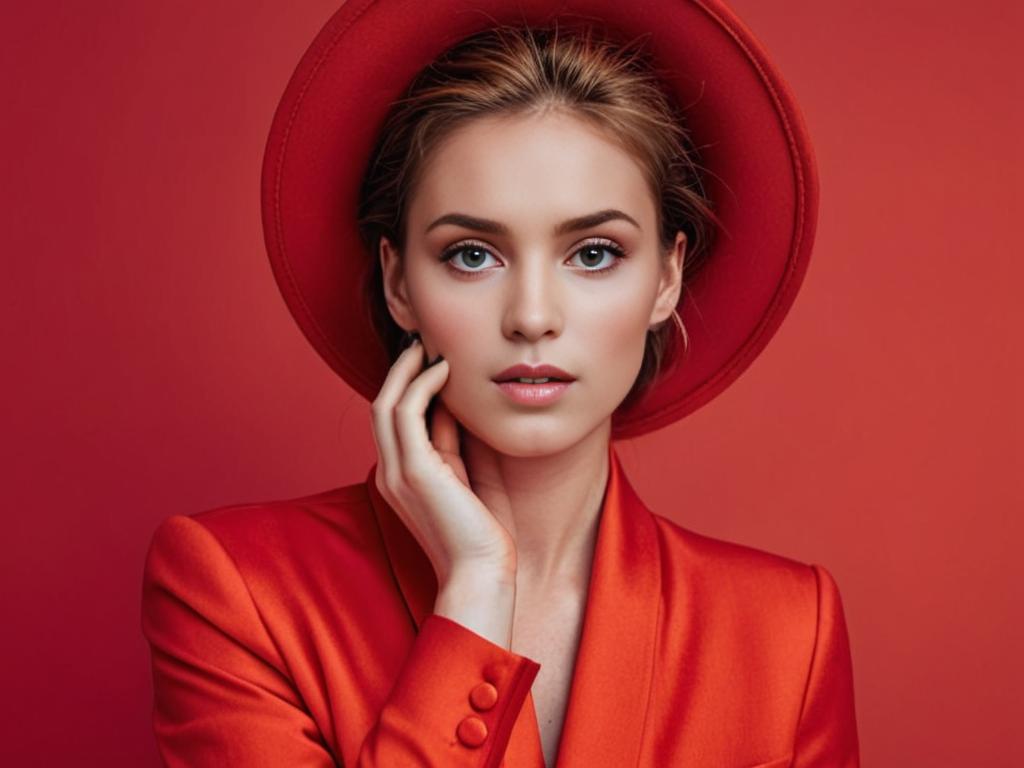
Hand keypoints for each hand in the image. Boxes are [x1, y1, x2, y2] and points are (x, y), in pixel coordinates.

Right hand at [370, 337, 516, 589]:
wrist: (480, 571)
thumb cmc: (479, 529)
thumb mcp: (461, 473)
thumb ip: (449, 440)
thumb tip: (450, 400)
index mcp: (398, 475)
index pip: (392, 418)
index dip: (405, 383)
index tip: (427, 355)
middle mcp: (389, 472)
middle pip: (381, 404)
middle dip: (400, 368)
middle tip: (422, 338)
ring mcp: (397, 472)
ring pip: (386, 404)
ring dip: (406, 369)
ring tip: (428, 343)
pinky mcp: (414, 471)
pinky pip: (406, 414)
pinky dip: (421, 385)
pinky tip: (442, 369)